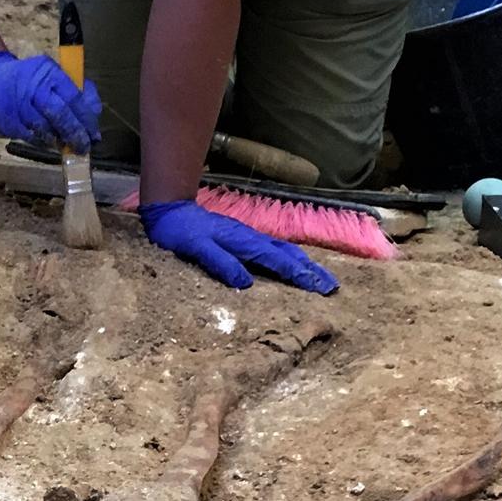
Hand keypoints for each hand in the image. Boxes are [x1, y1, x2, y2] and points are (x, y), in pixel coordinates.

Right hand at [0, 50, 100, 153]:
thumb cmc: (26, 80)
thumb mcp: (48, 74)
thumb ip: (72, 89)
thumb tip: (94, 111)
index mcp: (48, 72)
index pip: (74, 97)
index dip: (87, 117)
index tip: (94, 131)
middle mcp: (33, 88)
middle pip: (61, 115)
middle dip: (76, 133)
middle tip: (84, 146)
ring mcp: (20, 107)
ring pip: (47, 129)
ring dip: (60, 140)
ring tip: (69, 145)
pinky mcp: (9, 123)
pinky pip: (33, 137)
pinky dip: (45, 142)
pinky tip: (51, 142)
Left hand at [141, 197, 337, 295]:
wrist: (169, 212)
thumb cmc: (179, 233)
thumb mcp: (194, 249)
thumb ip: (218, 262)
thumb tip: (245, 281)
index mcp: (242, 242)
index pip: (276, 260)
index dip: (298, 275)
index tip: (318, 288)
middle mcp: (250, 238)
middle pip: (287, 254)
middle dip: (310, 270)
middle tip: (331, 287)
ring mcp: (248, 237)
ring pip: (283, 250)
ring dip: (304, 264)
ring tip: (321, 277)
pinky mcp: (244, 239)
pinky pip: (274, 249)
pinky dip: (290, 258)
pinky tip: (295, 264)